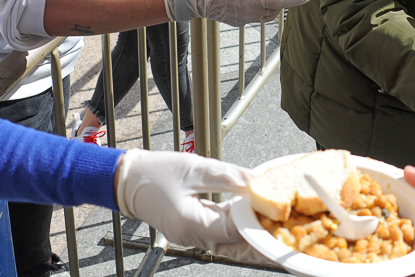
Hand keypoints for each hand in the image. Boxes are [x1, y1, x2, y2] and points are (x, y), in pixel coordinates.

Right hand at [113, 150, 270, 262]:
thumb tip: (254, 180)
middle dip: (264, 245)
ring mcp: (193, 236)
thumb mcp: (193, 168)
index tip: (283, 222)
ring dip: (254, 242)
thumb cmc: (153, 173)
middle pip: (237, 246)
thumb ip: (226, 175)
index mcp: (191, 223)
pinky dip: (240, 234)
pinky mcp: (193, 230)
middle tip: (290, 245)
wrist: (124, 181)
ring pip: (231, 245)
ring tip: (280, 241)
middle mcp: (193, 236)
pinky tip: (256, 230)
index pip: (235, 229)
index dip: (260, 225)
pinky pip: (222, 237)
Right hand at [164, 0, 313, 25]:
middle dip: (287, 1)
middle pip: (276, 9)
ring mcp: (244, 19)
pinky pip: (257, 16)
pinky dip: (263, 8)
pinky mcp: (238, 21)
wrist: (193, 0)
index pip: (281, 1)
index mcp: (251, 0)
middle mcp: (250, 13)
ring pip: (268, 14)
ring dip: (275, 5)